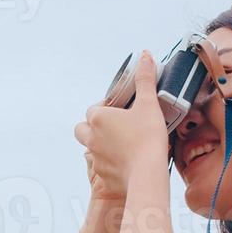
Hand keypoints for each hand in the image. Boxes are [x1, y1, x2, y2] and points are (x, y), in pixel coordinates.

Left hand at [75, 49, 168, 197]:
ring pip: (90, 148)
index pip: (93, 108)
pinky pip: (100, 166)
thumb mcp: (148, 104)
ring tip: (121, 144)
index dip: (106, 108)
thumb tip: (145, 56)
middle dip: (93, 127)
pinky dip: (109, 163)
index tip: (120, 110)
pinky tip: (126, 162)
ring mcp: (95, 158)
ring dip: (100, 145)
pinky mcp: (102, 176)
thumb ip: (145, 79)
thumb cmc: (147, 139)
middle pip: (82, 128)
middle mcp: (91, 138)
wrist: (147, 175)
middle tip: (114, 127)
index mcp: (99, 118)